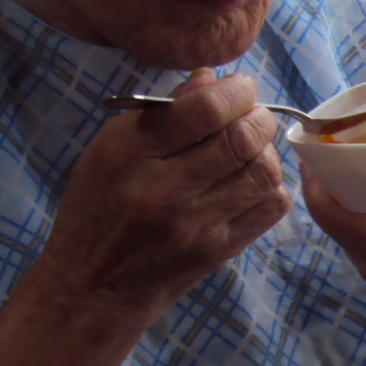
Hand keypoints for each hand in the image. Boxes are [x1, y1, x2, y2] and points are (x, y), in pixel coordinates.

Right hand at [32, 69, 289, 329]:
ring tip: (253, 147)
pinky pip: (270, 208)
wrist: (94, 285)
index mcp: (132, 153)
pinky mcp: (219, 250)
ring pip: (263, 172)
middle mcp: (167, 188)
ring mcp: (198, 224)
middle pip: (242, 139)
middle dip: (259, 118)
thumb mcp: (109, 149)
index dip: (236, 91)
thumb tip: (211, 80)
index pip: (205, 110)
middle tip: (253, 115)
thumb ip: (160, 113)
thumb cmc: (97, 208)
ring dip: (267, 151)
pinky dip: (272, 185)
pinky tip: (253, 180)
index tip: (240, 87)